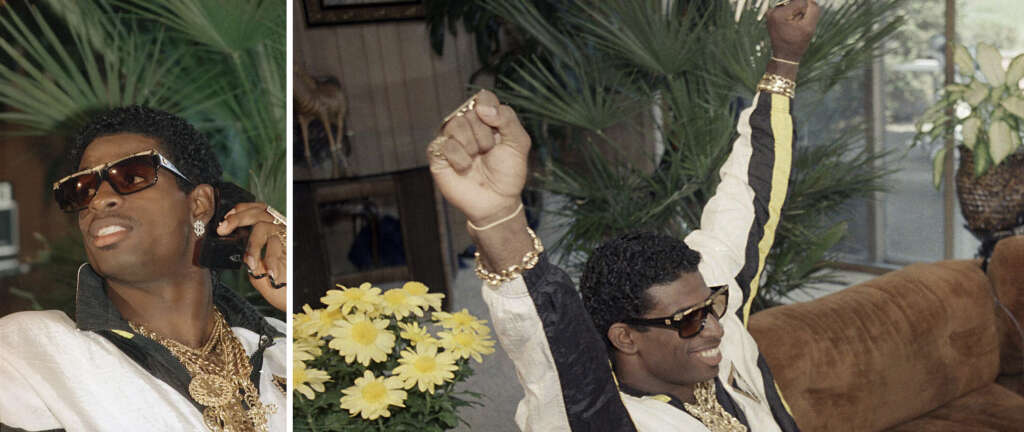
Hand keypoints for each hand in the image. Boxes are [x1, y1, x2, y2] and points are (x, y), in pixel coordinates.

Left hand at [216, 202, 286, 310]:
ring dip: (252, 245)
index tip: (224, 222)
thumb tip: (233, 241)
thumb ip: (247, 255)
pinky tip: (269, 273)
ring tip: (250, 264)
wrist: (294, 300)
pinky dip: (270, 259)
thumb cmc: (275, 287)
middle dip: (237, 219)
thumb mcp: (255, 271)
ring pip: (263, 226)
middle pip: (257, 212)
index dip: (239, 210)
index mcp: (266, 233)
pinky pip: (277, 244)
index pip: (253, 210)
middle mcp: (277, 231)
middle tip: (223, 230)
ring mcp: (286, 237)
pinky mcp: (293, 245)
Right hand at [428, 89, 531, 226]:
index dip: (489, 107)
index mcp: (486, 118)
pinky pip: (445, 145)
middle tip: (489, 151)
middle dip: (484, 134)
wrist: (497, 201)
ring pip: (456, 124)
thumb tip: (482, 108)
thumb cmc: (508, 172)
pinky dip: (460, 158)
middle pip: (470, 112)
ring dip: (472, 145)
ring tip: (477, 159)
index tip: (495, 123)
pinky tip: (465, 168)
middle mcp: (467, 125)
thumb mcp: (518, 143)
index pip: (483, 97)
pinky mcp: (438, 154)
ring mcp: (451, 138)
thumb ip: (507, 119)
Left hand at [766, 0, 820, 62]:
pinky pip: (788, 10)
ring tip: (793, 28)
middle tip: (796, 28)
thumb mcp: (809, 27)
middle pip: (796, 2)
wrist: (785, 56)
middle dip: (800, 13)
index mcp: (778, 14)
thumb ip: (813, 10)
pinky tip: (790, 27)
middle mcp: (772, 11)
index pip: (801, 2)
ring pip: (793, 6)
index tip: (801, 25)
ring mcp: (771, 13)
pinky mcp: (773, 15)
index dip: (806, 13)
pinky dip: (792, 17)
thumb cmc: (797, 44)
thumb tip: (810, 0)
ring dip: (797, 15)